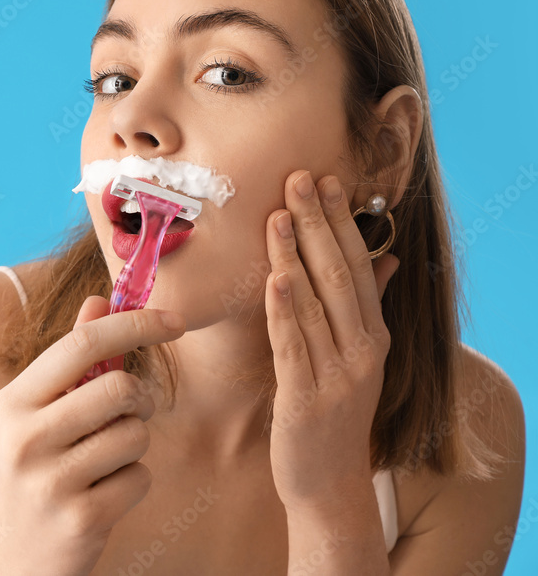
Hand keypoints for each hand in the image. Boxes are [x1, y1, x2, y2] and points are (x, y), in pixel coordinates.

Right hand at [0, 296, 181, 574]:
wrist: (14, 560)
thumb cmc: (36, 471)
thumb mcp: (39, 414)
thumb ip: (71, 360)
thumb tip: (100, 301)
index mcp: (13, 402)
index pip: (83, 344)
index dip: (136, 325)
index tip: (174, 320)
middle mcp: (24, 438)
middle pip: (118, 388)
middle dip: (141, 398)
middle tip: (130, 412)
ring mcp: (50, 481)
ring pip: (135, 434)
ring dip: (134, 445)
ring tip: (104, 462)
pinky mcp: (80, 518)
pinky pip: (139, 477)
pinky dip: (132, 483)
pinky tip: (103, 496)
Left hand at [264, 169, 399, 512]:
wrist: (329, 483)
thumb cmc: (334, 413)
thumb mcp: (357, 359)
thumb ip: (365, 309)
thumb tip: (387, 260)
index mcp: (373, 337)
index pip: (360, 267)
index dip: (341, 223)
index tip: (327, 181)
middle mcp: (362, 352)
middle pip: (340, 276)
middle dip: (319, 225)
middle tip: (299, 179)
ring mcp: (337, 376)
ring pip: (315, 305)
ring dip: (295, 256)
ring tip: (279, 214)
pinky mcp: (306, 400)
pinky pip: (293, 346)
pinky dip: (284, 310)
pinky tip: (275, 277)